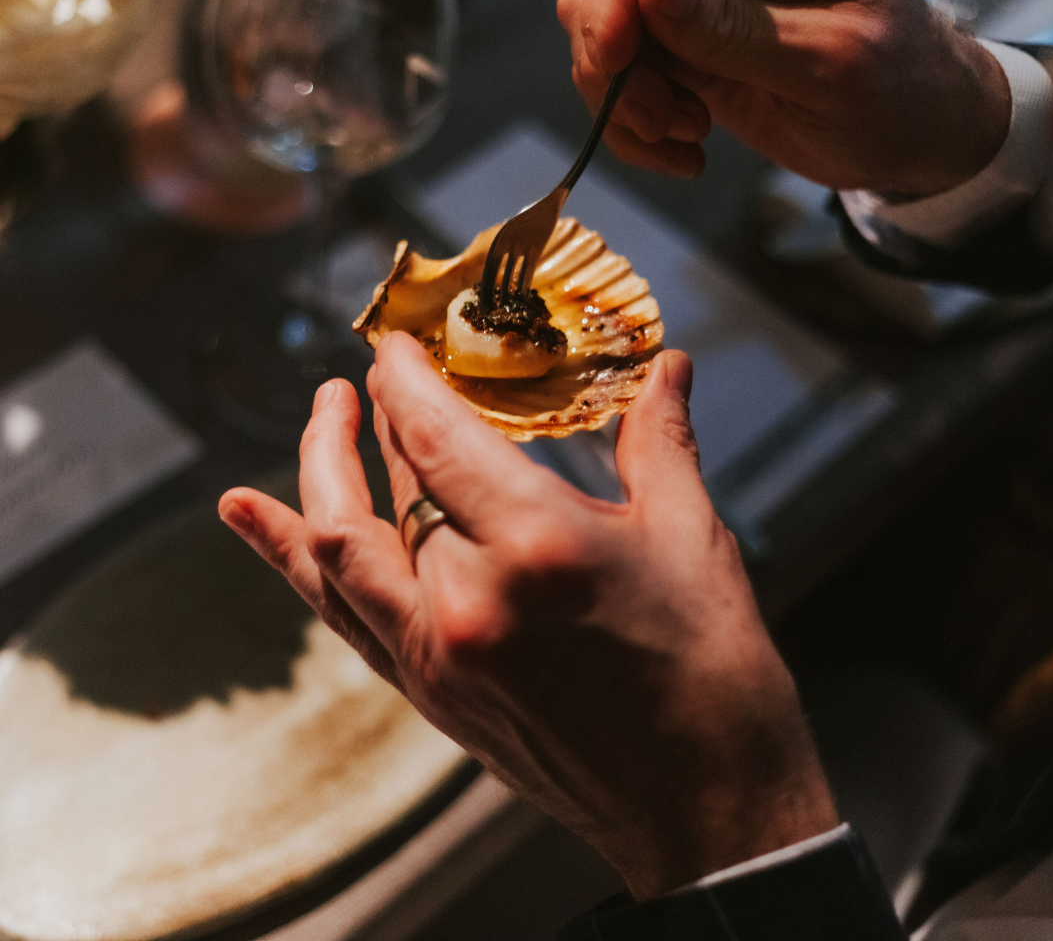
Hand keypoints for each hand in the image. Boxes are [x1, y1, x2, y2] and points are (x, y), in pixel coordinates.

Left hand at [220, 333, 837, 898]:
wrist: (702, 806)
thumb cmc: (712, 671)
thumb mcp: (693, 539)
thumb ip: (660, 440)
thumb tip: (666, 366)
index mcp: (537, 548)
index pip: (435, 436)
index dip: (403, 378)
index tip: (393, 342)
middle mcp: (468, 600)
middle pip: (391, 484)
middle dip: (379, 416)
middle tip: (377, 374)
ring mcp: (435, 653)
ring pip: (336, 545)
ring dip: (319, 471)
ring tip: (323, 417)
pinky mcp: (427, 690)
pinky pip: (339, 609)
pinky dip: (288, 553)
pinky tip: (245, 511)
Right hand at [557, 0, 1010, 194]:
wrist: (913, 135)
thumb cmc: (898, 90)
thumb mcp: (829, 63)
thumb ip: (739, 26)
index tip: (616, 58)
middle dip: (616, 49)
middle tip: (660, 116)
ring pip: (604, 22)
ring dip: (622, 92)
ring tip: (682, 134)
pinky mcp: (686, 49)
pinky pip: (622, 74)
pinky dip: (632, 121)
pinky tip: (683, 151)